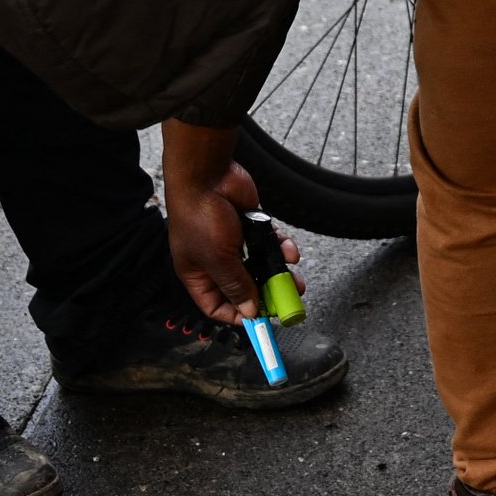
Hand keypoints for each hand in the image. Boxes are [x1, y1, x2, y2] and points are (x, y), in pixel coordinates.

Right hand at [158, 118, 286, 319]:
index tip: (260, 321)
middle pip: (244, 287)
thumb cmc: (200, 216)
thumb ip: (236, 285)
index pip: (216, 305)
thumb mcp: (218, 259)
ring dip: (279, 273)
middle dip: (266, 294)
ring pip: (261, 265)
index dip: (236, 315)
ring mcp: (234, 243)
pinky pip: (270, 242)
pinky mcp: (251, 226)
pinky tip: (291, 252)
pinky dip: (281, 247)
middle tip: (287, 302)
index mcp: (198, 274)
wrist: (208, 174)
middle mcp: (216, 261)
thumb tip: (249, 311)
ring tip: (297, 282)